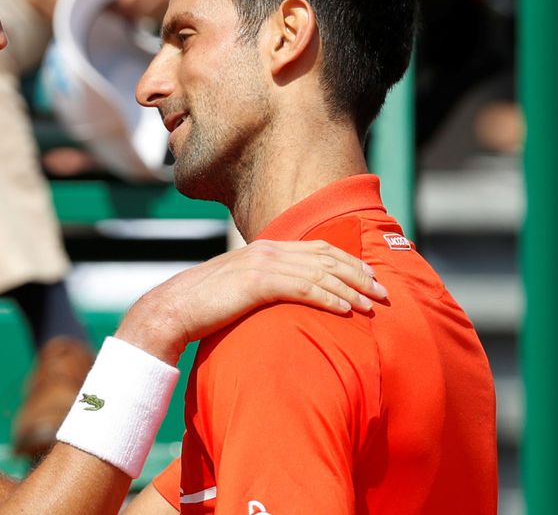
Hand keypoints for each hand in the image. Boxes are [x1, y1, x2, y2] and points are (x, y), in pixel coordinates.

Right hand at [116, 240, 388, 364]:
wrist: (174, 309)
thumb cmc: (204, 306)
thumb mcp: (239, 289)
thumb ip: (263, 285)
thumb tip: (285, 297)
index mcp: (265, 249)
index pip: (317, 248)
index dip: (348, 261)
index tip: (370, 277)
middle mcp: (267, 250)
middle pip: (325, 256)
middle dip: (358, 274)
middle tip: (383, 292)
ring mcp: (262, 264)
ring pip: (320, 273)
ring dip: (351, 289)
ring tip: (372, 305)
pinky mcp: (257, 283)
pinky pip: (303, 289)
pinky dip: (329, 298)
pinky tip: (346, 310)